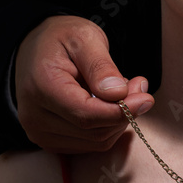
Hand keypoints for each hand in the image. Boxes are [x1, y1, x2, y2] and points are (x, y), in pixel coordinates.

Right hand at [15, 15, 154, 152]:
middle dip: (125, 113)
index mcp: (42, 87)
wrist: (37, 51)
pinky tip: (108, 105)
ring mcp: (41, 133)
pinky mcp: (52, 142)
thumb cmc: (62, 40)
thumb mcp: (85, 38)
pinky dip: (109, 127)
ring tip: (122, 91)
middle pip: (96, 132)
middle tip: (138, 87)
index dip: (121, 111)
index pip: (87, 115)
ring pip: (98, 141)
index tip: (146, 99)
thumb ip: (101, 66)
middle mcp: (35, 116)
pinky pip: (92, 145)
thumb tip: (118, 93)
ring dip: (119, 120)